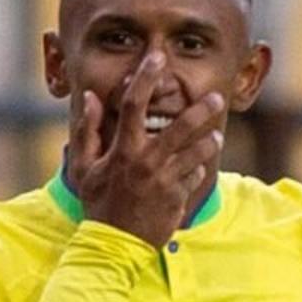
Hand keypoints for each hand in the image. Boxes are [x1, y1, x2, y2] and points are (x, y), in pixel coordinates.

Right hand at [61, 50, 224, 246]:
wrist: (114, 244)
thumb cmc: (99, 202)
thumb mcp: (84, 166)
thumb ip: (88, 130)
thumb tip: (91, 96)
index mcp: (122, 149)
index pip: (133, 104)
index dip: (145, 78)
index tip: (157, 58)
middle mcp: (146, 161)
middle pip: (180, 127)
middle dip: (201, 110)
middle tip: (216, 98)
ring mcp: (165, 180)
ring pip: (196, 153)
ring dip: (208, 142)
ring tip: (215, 136)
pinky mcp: (177, 198)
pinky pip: (193, 176)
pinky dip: (195, 171)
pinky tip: (193, 170)